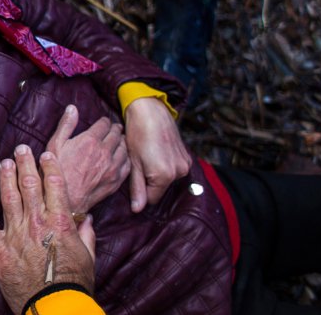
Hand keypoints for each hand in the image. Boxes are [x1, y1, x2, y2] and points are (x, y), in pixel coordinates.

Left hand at [0, 145, 96, 314]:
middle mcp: (36, 223)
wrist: (54, 306)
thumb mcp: (88, 257)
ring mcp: (15, 235)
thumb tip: (87, 220)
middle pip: (28, 185)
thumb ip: (86, 235)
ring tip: (3, 163)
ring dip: (5, 178)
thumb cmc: (74, 283)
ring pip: (8, 198)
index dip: (49, 167)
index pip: (54, 185)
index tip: (46, 154)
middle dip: (25, 163)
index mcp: (59, 223)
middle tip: (21, 148)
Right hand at [45, 105, 129, 212]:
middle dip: (115, 129)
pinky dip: (126, 158)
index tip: (103, 122)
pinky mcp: (116, 180)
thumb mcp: (55, 145)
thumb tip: (72, 108)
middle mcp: (105, 152)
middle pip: (116, 134)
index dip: (104, 121)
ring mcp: (112, 167)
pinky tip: (122, 157)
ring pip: (124, 148)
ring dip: (122, 142)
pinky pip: (127, 164)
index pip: (104, 124)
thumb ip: (66, 125)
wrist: (65, 199)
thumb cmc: (57, 172)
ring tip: (119, 140)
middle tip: (114, 128)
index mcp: (90, 140)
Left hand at [124, 97, 191, 211]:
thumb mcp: (133, 162)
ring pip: (167, 179)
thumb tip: (137, 210)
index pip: (151, 199)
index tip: (134, 176)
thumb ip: (136, 187)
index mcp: (164, 176)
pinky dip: (165, 165)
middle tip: (139, 162)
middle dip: (149, 181)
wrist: (150, 111)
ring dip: (157, 173)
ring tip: (147, 155)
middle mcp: (179, 172)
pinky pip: (174, 169)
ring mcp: (185, 164)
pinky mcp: (187, 156)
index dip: (140, 191)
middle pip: (160, 189)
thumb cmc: (137, 134)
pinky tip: (156, 151)